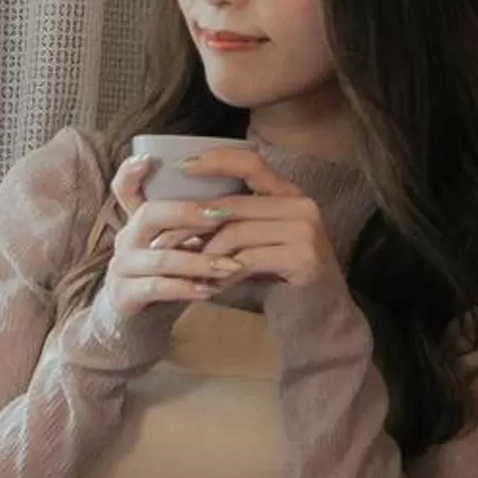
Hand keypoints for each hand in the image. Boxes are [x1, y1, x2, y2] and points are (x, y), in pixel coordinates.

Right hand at [99, 154, 252, 322]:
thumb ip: (193, 223)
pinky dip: (186, 288)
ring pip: (160, 257)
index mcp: (137, 221)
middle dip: (186, 213)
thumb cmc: (166, 274)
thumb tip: (238, 197)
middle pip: (148, 214)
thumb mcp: (176, 243)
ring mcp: (123, 267)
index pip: (125, 189)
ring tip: (231, 265)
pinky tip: (210, 290)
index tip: (149, 158)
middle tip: (220, 216)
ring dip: (199, 261)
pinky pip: (157, 288)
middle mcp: (126, 238)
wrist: (139, 318)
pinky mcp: (126, 294)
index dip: (131, 172)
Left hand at [158, 146, 339, 294]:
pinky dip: (223, 272)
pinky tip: (211, 284)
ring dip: (204, 253)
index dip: (214, 160)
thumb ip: (227, 222)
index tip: (179, 166)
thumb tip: (174, 211)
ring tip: (185, 268)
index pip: (250, 162)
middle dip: (190, 224)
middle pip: (232, 204)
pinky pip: (248, 258)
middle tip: (160, 242)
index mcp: (287, 193)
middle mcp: (301, 204)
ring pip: (235, 231)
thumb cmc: (276, 278)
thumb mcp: (250, 243)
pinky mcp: (304, 257)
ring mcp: (306, 229)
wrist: (317, 317)